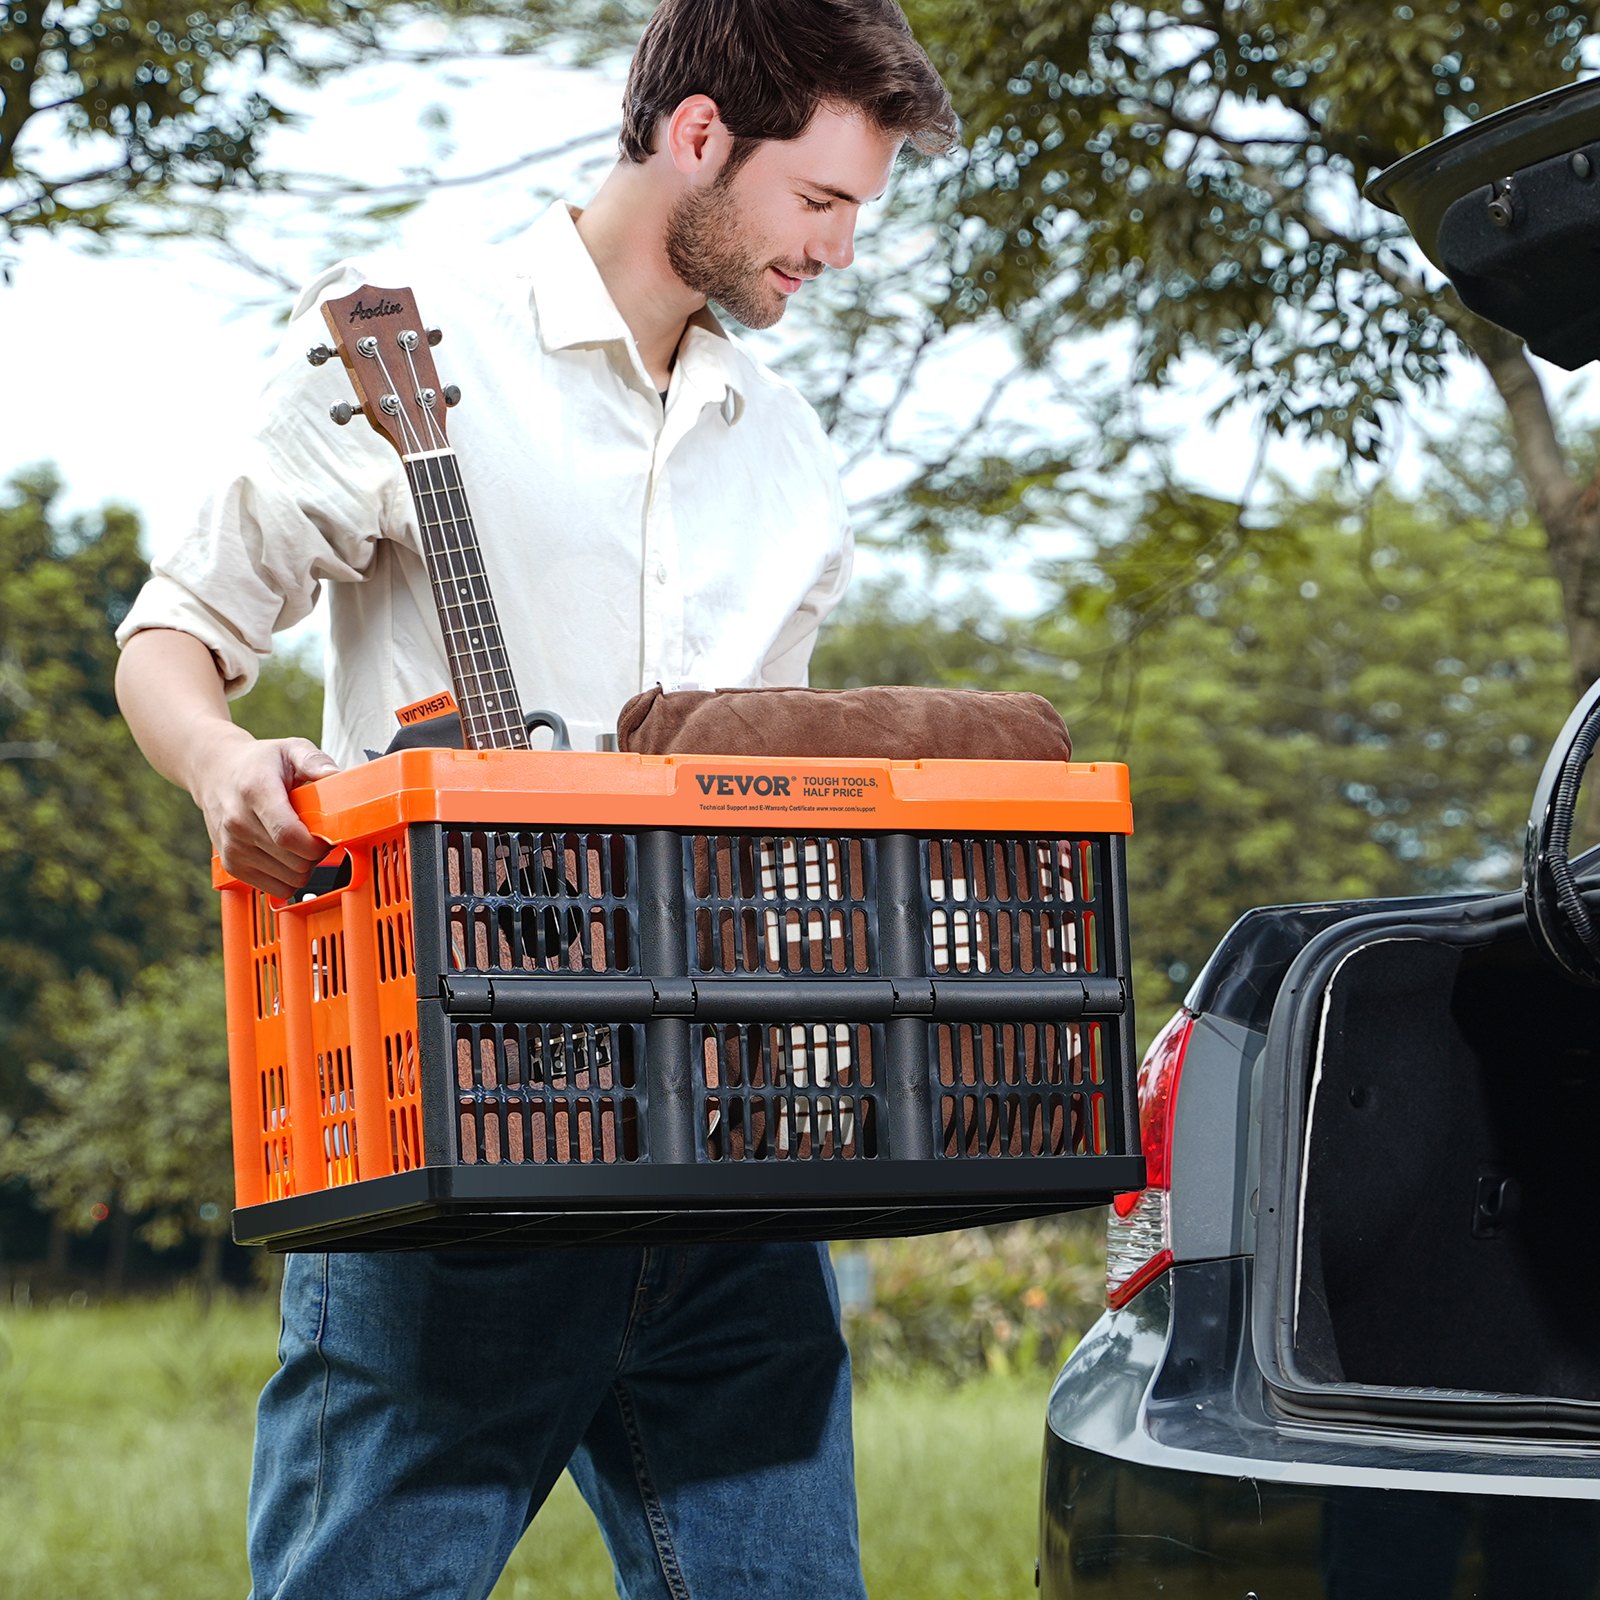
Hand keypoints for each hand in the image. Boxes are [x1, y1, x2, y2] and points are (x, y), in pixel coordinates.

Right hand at [191, 729, 340, 898]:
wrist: (215, 772)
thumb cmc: (258, 763)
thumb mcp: (289, 749)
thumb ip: (314, 760)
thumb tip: (335, 775)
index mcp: (255, 792)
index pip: (289, 835)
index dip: (316, 844)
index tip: (327, 835)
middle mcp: (238, 823)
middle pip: (294, 861)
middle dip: (316, 854)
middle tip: (317, 836)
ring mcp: (232, 847)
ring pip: (288, 879)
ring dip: (304, 866)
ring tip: (301, 844)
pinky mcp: (231, 865)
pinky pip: (275, 888)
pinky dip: (289, 878)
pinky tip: (288, 857)